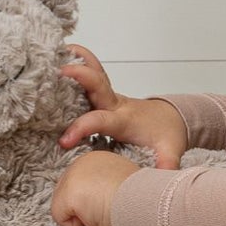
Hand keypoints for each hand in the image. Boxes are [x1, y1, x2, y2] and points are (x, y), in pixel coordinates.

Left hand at [51, 150, 138, 225]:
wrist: (147, 203)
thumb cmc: (142, 200)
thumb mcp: (122, 188)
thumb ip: (106, 188)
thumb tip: (95, 203)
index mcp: (99, 159)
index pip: (82, 183)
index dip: (93, 200)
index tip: (115, 202)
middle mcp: (83, 161)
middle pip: (68, 193)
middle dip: (84, 208)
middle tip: (110, 209)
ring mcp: (74, 176)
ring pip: (63, 205)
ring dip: (82, 216)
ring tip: (105, 212)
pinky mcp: (69, 193)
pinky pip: (60, 217)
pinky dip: (75, 225)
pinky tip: (95, 218)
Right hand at [57, 44, 189, 167]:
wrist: (171, 119)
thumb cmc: (167, 135)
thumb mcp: (171, 151)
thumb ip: (167, 163)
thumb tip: (166, 175)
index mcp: (124, 119)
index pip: (100, 120)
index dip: (81, 128)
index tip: (63, 141)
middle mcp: (115, 104)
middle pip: (98, 85)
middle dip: (81, 76)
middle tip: (60, 70)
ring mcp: (109, 98)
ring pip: (94, 74)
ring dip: (78, 61)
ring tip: (54, 50)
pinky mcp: (104, 97)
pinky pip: (91, 77)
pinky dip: (78, 63)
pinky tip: (61, 53)